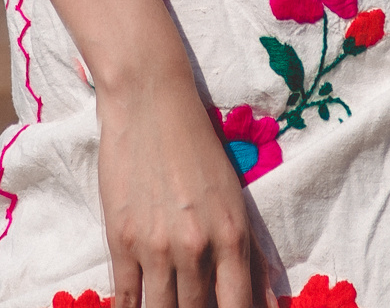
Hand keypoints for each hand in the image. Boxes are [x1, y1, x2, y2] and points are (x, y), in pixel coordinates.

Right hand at [96, 63, 275, 307]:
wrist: (149, 102)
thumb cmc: (198, 148)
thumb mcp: (234, 199)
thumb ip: (252, 257)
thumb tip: (269, 306)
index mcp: (232, 237)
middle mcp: (197, 248)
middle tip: (190, 302)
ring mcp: (156, 246)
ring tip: (167, 304)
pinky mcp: (121, 239)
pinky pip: (126, 297)